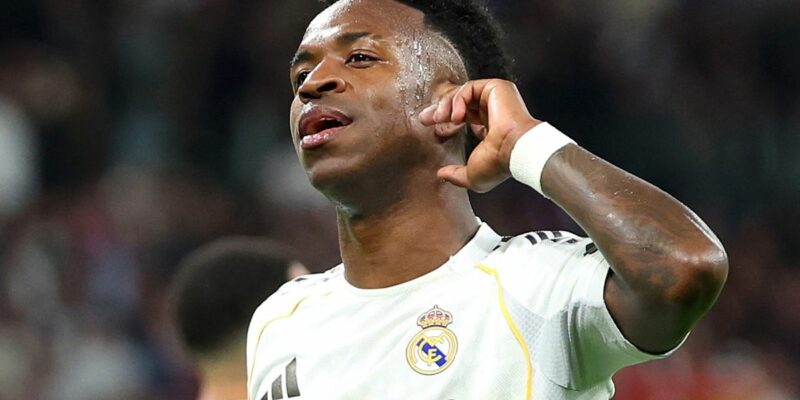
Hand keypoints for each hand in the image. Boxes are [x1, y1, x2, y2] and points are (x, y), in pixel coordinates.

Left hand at [419, 79, 539, 192]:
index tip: (430, 125)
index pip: (465, 117)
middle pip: (461, 103)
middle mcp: (494, 112)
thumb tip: (442, 175)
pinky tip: (457, 116)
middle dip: (440, 109)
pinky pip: (469, 88)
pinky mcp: (497, 88)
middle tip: (424, 118)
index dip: (446, 119)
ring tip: (438, 119)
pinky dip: (458, 100)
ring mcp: (497, 99)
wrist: (514, 150)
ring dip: (446, 105)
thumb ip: (456, 175)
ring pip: (463, 94)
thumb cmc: (499, 163)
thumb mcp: (472, 175)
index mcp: (491, 129)